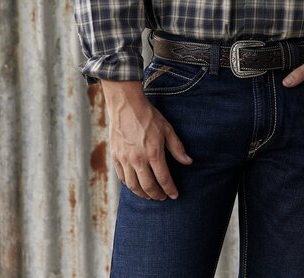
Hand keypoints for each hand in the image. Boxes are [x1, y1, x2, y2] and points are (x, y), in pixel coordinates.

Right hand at [100, 79, 192, 199]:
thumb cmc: (149, 117)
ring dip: (142, 193)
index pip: (163, 179)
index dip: (170, 189)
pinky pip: (122, 177)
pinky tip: (135, 185)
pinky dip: (129, 185)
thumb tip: (188, 162)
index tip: (174, 196)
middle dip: (157, 195)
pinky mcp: (115, 157)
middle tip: (162, 198)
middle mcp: (138, 159)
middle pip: (147, 186)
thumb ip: (177, 148)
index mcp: (153, 153)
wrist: (126, 106)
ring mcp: (124, 159)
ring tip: (150, 195)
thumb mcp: (168, 130)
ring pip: (133, 185)